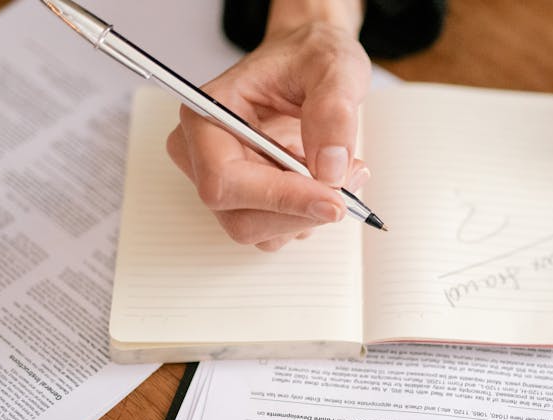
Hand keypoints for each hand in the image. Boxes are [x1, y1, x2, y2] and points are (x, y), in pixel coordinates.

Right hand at [167, 2, 369, 250]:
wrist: (309, 62)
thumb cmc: (310, 56)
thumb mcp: (334, 67)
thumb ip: (333, 111)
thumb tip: (330, 169)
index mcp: (206, 113)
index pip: (224, 179)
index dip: (279, 198)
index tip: (332, 199)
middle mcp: (202, 153)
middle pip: (240, 218)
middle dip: (302, 210)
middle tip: (350, 180)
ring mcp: (222, 181)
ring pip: (261, 231)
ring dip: (310, 213)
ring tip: (345, 169)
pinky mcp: (247, 199)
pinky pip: (276, 229)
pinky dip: (309, 214)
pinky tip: (328, 178)